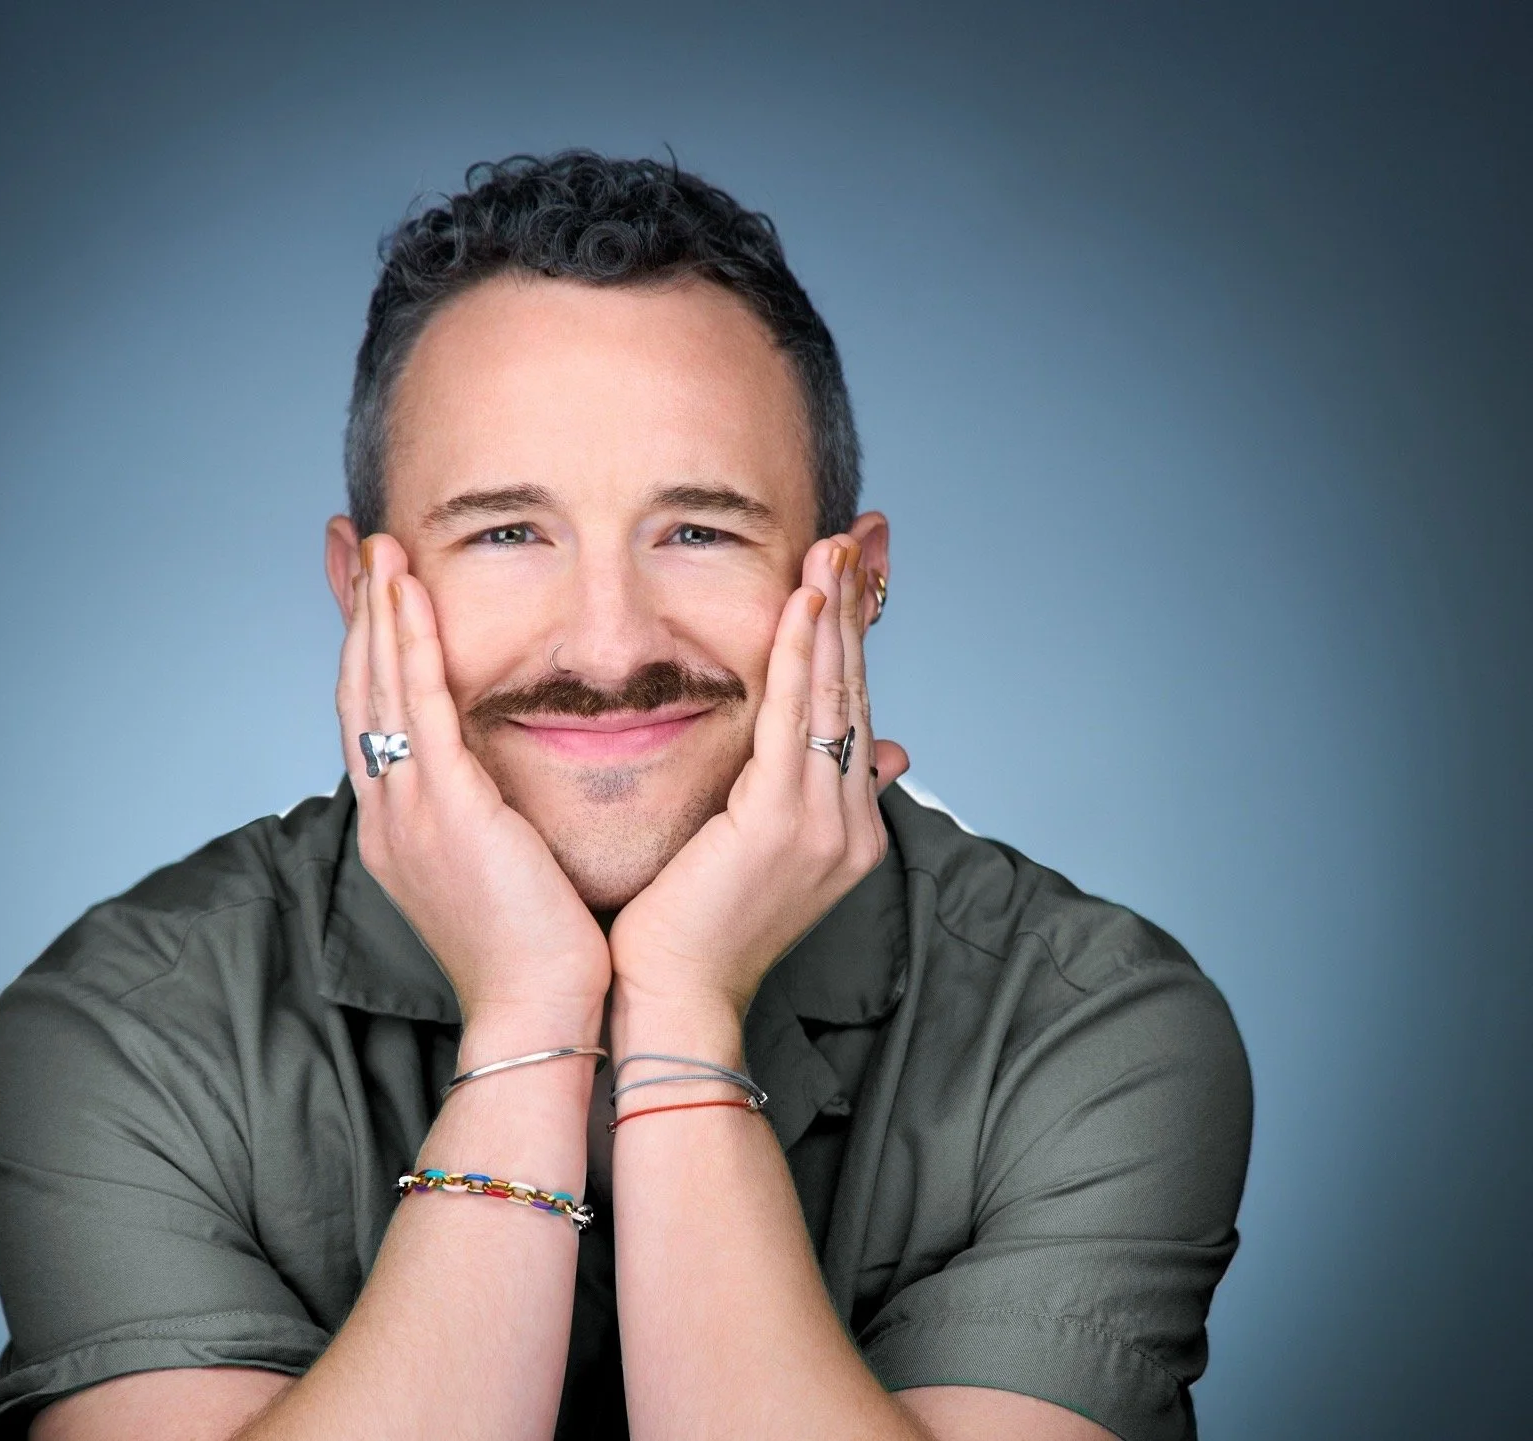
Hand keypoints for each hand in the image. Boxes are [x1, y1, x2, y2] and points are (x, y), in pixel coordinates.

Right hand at [336, 536, 610, 1041]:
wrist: (539, 1018)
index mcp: (401, 830)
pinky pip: (421, 708)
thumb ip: (491, 819)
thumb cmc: (538, 955)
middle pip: (360, 689)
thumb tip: (507, 787)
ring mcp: (410, 811)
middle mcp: (390, 814)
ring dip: (379, 611)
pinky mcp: (448, 810)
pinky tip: (411, 595)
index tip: (369, 592)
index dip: (367, 648)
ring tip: (381, 547)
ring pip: (381, 688)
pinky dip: (412, 645)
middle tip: (356, 544)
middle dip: (358, 613)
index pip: (373, 717)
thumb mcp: (501, 872)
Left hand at [608, 535, 908, 1023]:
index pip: (850, 715)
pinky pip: (796, 719)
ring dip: (834, 616)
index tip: (847, 579)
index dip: (850, 643)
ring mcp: (824, 825)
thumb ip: (805, 799)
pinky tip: (803, 604)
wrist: (672, 1003)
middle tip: (855, 536)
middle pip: (853, 694)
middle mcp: (849, 825)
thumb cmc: (689, 934)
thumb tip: (881, 755)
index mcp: (845, 832)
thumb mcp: (757, 858)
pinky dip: (801, 655)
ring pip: (833, 696)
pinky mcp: (781, 823)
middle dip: (853, 611)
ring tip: (835, 548)